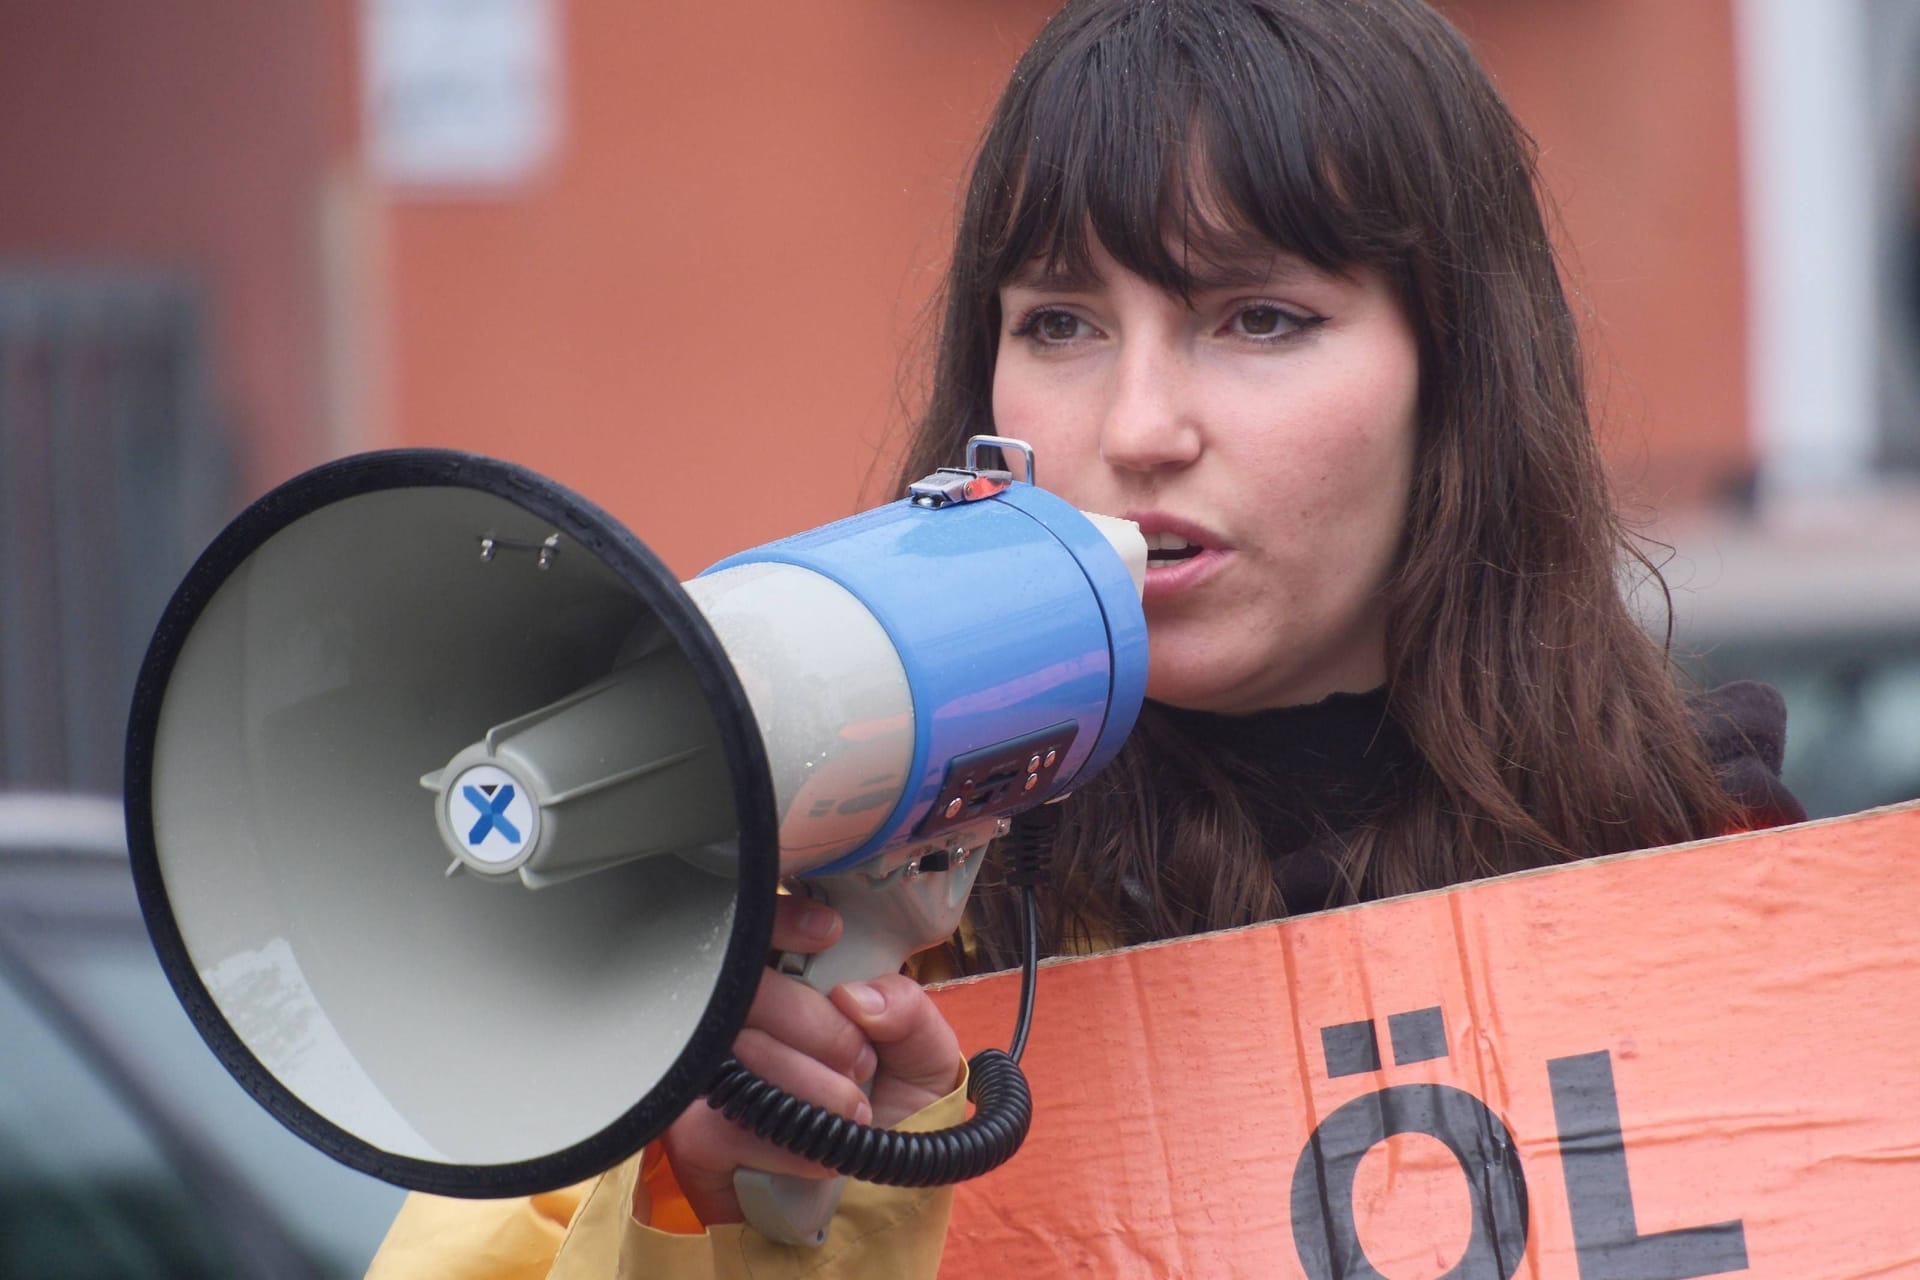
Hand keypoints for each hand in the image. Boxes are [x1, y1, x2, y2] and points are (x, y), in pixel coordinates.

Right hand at [657, 896, 963, 1226]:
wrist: (865, 1209)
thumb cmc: (887, 1117)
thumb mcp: (923, 1058)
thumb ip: (909, 1011)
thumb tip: (857, 996)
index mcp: (787, 983)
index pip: (761, 928)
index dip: (784, 921)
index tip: (826, 934)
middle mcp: (737, 1017)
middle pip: (753, 987)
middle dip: (825, 1030)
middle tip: (861, 1066)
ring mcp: (704, 1071)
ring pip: (745, 1050)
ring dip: (816, 1090)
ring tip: (853, 1115)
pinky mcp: (688, 1131)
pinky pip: (730, 1118)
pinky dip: (792, 1144)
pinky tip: (820, 1159)